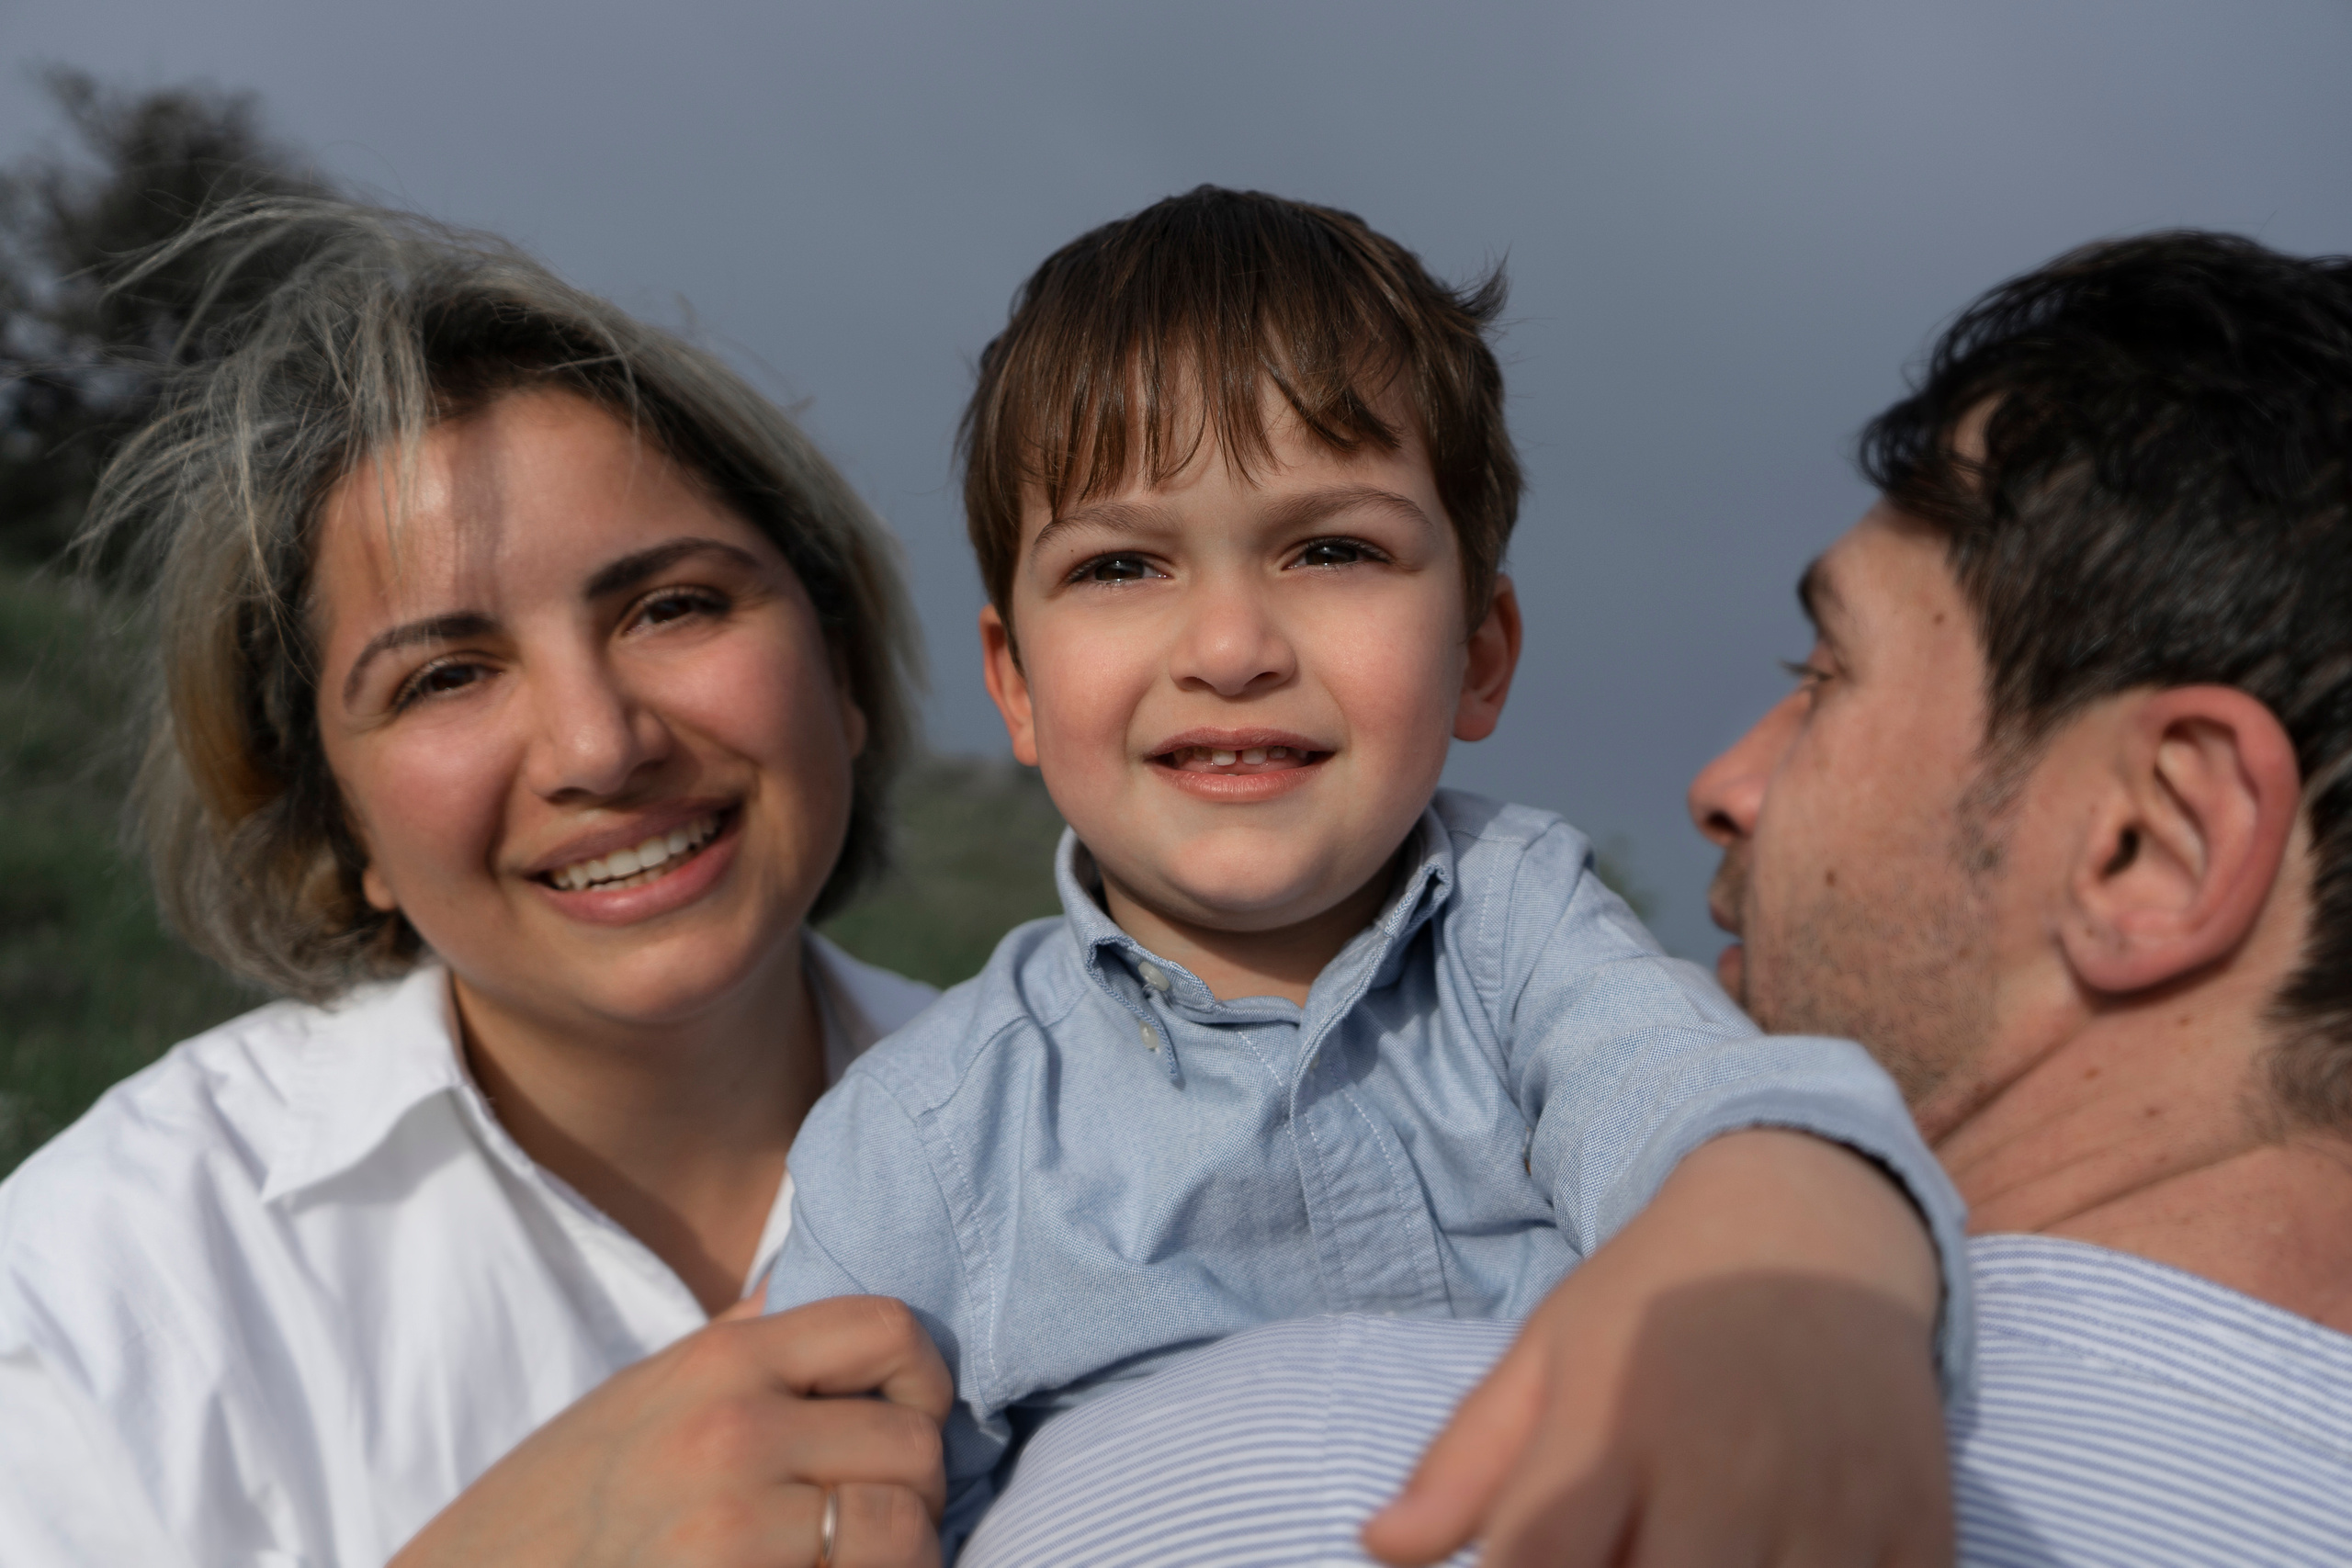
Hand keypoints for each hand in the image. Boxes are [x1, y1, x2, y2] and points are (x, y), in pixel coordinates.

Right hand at [391, 1295, 951, 1567]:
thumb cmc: (564, 1499)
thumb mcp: (648, 1391)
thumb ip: (746, 1342)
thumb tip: (826, 1282)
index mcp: (721, 1364)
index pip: (891, 1328)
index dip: (924, 1379)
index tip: (904, 1420)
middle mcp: (734, 1438)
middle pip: (915, 1445)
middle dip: (917, 1487)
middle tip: (880, 1514)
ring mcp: (734, 1532)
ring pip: (905, 1532)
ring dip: (903, 1555)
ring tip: (858, 1561)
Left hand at [1362, 1130, 1952, 1567]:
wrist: (1813, 1222)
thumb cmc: (1653, 1302)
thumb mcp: (1547, 1355)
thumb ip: (1465, 1463)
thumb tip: (1378, 1546)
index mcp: (1615, 1426)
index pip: (1541, 1560)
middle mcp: (1724, 1466)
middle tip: (1622, 1557)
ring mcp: (1833, 1499)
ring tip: (1699, 1554)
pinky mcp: (1919, 1521)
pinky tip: (1790, 1558)